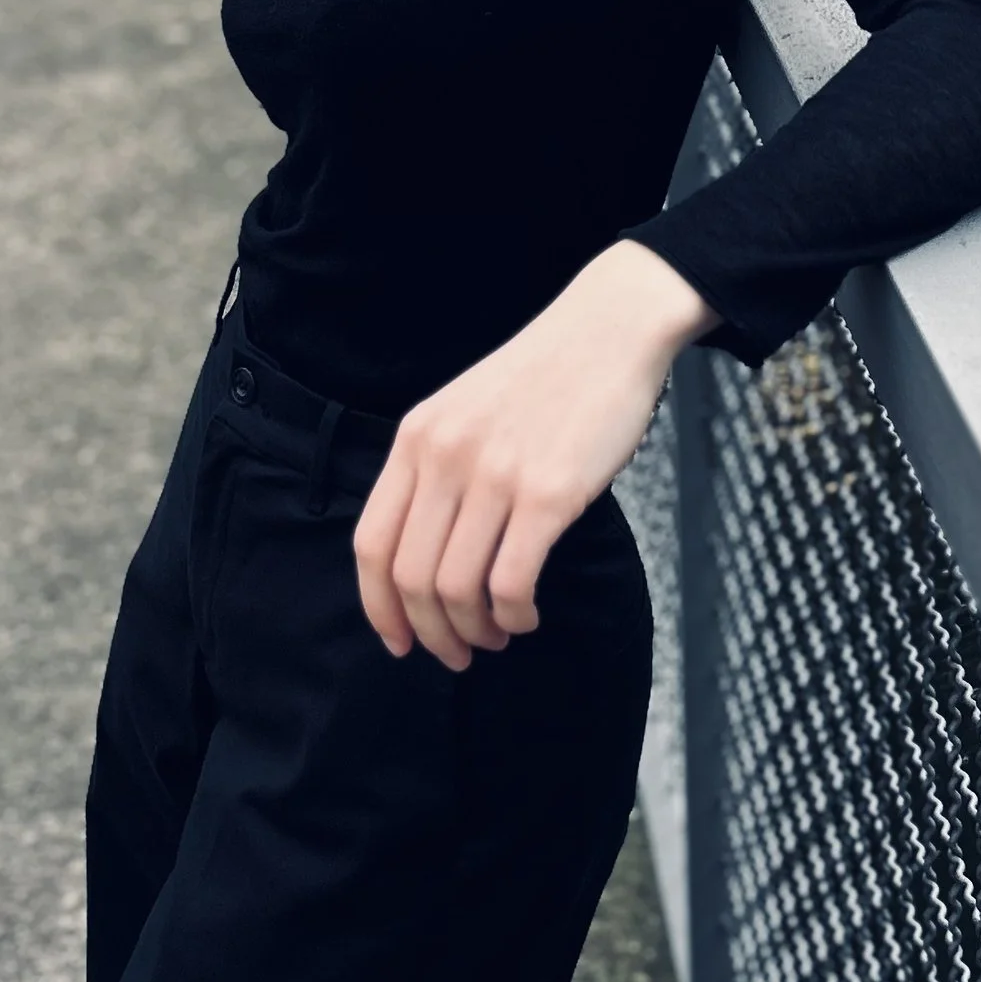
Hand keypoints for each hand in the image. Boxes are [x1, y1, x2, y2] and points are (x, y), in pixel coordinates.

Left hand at [353, 241, 713, 668]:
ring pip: (456, 589)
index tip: (399, 640)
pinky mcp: (547, 492)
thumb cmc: (545, 376)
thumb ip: (438, 469)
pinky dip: (514, 614)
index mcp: (417, 437)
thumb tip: (426, 560)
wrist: (610, 328)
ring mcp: (495, 474)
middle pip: (410, 579)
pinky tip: (528, 614)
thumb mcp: (465, 409)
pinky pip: (511, 582)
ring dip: (475, 630)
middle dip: (431, 634)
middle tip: (458, 653)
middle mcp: (445, 457)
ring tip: (499, 633)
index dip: (379, 607)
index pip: (371, 544)